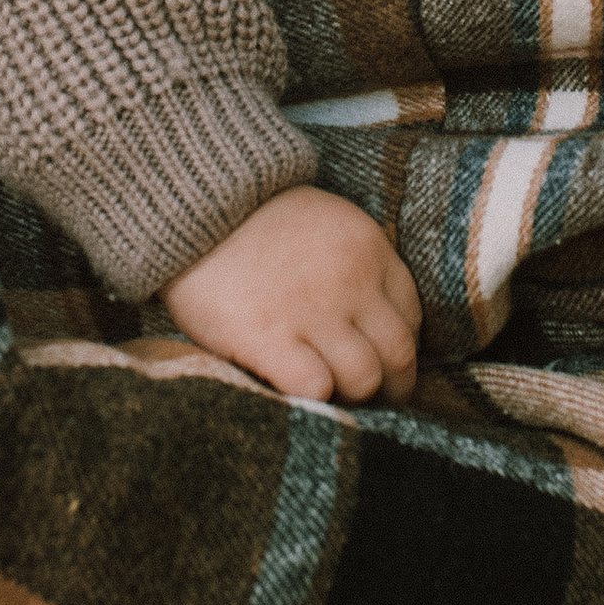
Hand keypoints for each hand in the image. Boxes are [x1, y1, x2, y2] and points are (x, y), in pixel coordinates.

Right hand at [163, 185, 420, 404]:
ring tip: (333, 398)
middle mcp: (351, 282)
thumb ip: (354, 266)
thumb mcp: (326, 224)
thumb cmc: (254, 222)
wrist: (192, 206)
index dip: (397, 350)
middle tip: (371, 398)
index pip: (411, 317)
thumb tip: (370, 323)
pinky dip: (313, 398)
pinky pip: (316, 387)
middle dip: (391, 386)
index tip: (381, 362)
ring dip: (352, 397)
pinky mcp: (269, 337)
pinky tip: (295, 390)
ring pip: (364, 378)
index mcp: (370, 249)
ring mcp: (312, 311)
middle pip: (398, 355)